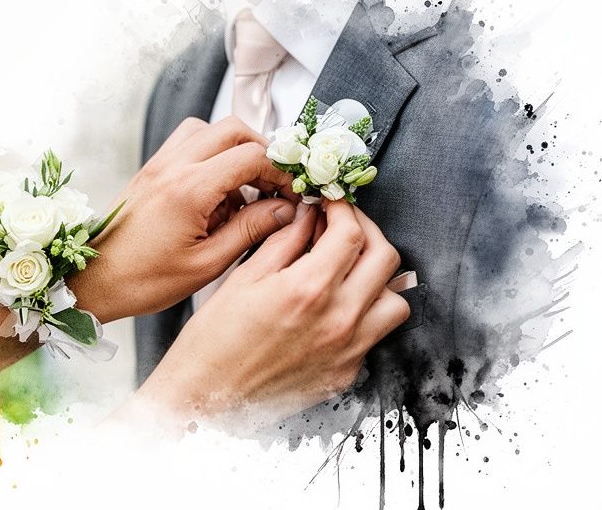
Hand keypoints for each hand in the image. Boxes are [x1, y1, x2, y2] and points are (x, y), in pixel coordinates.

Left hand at [67, 116, 296, 320]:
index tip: (292, 194)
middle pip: (232, 129)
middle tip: (274, 185)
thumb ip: (250, 230)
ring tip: (245, 189)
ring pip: (208, 129)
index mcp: (188, 190)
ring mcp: (158, 165)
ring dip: (234, 149)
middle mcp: (172, 167)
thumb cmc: (143, 280)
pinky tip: (216, 194)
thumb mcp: (207, 264)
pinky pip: (187, 144)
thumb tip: (285, 210)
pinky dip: (210, 156)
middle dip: (262, 152)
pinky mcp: (150, 171)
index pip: (251, 156)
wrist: (94, 282)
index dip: (280, 173)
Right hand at [129, 199, 410, 430]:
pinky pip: (375, 334)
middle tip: (344, 226)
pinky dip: (365, 313)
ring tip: (349, 270)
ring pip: (395, 300)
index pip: (352, 233)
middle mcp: (338, 320)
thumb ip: (283, 241)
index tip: (332, 204)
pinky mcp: (347, 373)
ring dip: (377, 277)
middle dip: (367, 232)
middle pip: (385, 259)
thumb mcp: (244, 278)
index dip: (344, 209)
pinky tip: (337, 306)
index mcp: (309, 289)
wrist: (206, 396)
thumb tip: (308, 215)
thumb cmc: (214, 339)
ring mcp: (348, 350)